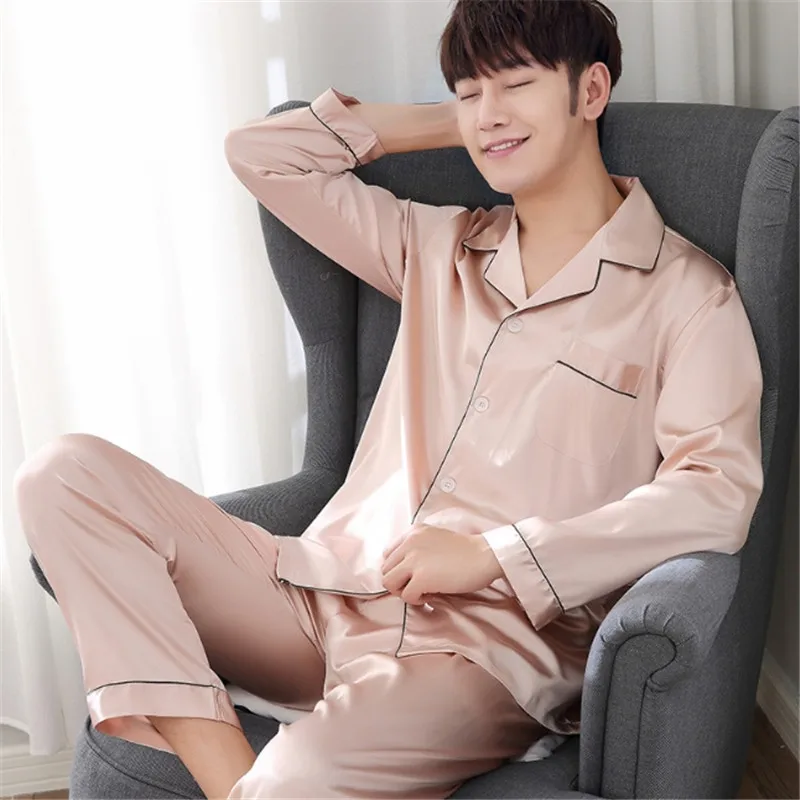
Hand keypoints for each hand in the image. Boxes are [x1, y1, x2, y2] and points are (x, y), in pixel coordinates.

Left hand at [380, 524, 502, 604]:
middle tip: (417, 586)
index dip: (398, 568)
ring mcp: (414, 560)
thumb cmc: (466, 550)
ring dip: (403, 591)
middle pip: (385, 569)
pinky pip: (406, 596)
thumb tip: (405, 572)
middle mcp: (409, 543)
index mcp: (413, 532)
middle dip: (399, 581)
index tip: (412, 575)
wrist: (485, 555)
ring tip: (421, 591)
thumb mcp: (435, 538)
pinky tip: (430, 596)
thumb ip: (418, 548)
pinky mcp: (421, 577)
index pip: (388, 554)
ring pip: (388, 582)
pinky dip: (416, 600)